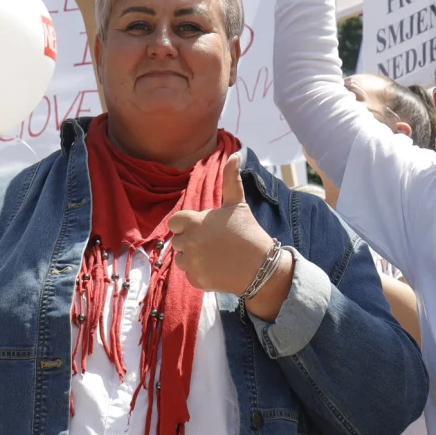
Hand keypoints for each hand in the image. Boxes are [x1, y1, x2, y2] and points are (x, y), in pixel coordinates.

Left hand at [168, 153, 271, 295]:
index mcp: (194, 222)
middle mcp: (188, 242)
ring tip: (215, 256)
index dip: (186, 225)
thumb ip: (230, 180)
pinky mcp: (196, 280)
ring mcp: (191, 263)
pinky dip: (200, 273)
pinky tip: (217, 268)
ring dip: (193, 257)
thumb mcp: (237, 204)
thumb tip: (235, 154)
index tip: (201, 228)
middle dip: (191, 241)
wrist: (261, 267)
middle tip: (214, 243)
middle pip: (177, 241)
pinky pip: (190, 274)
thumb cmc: (248, 232)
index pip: (174, 222)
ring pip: (181, 259)